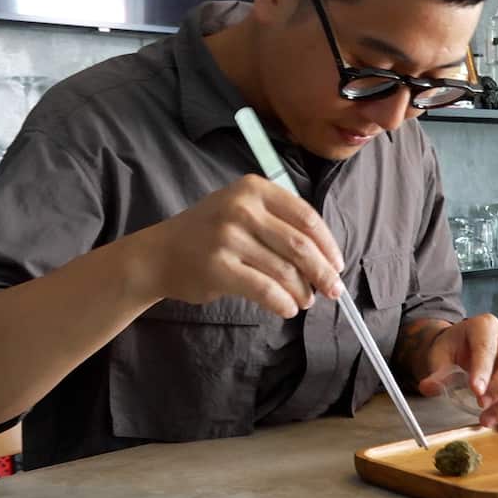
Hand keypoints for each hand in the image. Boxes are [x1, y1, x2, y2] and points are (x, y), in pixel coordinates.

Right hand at [145, 174, 343, 318]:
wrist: (159, 254)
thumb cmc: (207, 235)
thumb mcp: (240, 210)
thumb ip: (278, 223)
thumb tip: (324, 259)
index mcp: (253, 188)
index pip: (305, 217)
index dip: (328, 245)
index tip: (338, 264)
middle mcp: (241, 207)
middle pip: (300, 245)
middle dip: (323, 272)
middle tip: (334, 291)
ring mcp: (228, 237)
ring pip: (285, 271)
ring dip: (303, 291)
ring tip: (305, 300)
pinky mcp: (219, 267)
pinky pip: (265, 290)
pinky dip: (283, 303)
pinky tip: (287, 308)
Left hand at [415, 314, 497, 432]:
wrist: (464, 347)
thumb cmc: (453, 348)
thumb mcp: (441, 354)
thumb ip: (437, 371)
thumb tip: (428, 388)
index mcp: (485, 326)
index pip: (487, 347)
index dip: (483, 370)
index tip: (476, 391)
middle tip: (481, 408)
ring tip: (488, 421)